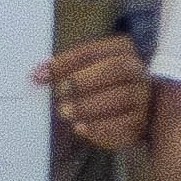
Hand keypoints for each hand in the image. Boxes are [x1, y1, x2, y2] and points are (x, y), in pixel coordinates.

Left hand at [44, 30, 155, 153]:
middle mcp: (138, 71)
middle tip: (59, 92)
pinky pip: (124, 126)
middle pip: (116, 69)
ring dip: (88, 105)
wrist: (133, 113)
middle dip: (83, 80)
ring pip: (121, 97)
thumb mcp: (87, 73)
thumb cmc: (102, 88)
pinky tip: (80, 128)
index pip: (93, 52)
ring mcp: (143, 98)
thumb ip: (65, 71)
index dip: (65, 62)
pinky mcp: (141, 124)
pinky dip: (100, 128)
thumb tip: (37, 75)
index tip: (40, 75)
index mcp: (122, 51)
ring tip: (64, 112)